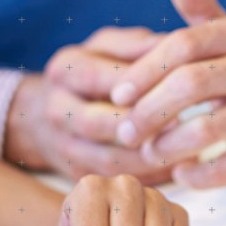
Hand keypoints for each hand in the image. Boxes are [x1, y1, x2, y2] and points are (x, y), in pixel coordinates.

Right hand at [5, 28, 168, 181]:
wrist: (42, 114)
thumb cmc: (91, 72)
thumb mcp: (107, 47)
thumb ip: (138, 45)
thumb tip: (175, 45)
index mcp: (64, 70)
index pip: (100, 77)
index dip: (137, 85)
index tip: (178, 86)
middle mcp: (56, 109)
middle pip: (95, 123)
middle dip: (137, 126)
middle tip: (180, 125)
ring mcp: (62, 146)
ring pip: (106, 159)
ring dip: (146, 158)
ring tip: (183, 150)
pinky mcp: (75, 174)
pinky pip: (114, 180)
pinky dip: (144, 177)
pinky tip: (172, 168)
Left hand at [108, 0, 225, 188]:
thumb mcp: (225, 36)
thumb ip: (197, 4)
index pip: (181, 46)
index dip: (143, 72)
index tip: (117, 96)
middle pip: (189, 86)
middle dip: (148, 112)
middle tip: (125, 133)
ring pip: (205, 129)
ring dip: (166, 146)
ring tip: (148, 153)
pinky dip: (197, 175)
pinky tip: (181, 174)